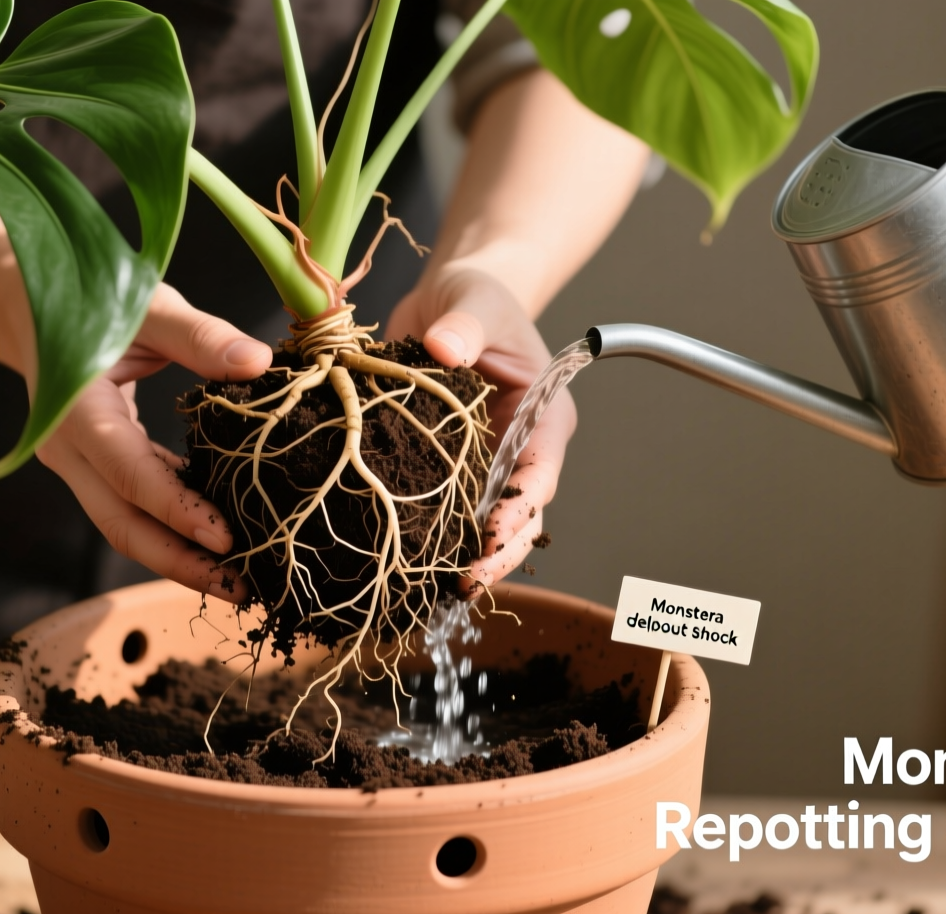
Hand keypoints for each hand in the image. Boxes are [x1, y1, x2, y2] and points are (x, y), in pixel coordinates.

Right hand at [35, 283, 270, 600]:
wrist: (25, 300)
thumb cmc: (88, 296)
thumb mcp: (146, 306)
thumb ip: (199, 335)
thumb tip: (259, 362)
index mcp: (78, 411)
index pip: (130, 475)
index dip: (178, 511)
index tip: (227, 538)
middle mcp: (68, 451)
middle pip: (122, 526)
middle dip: (181, 564)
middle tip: (243, 587)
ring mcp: (75, 466)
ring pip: (124, 527)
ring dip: (178, 557)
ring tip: (238, 579)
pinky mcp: (91, 468)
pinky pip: (130, 509)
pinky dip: (171, 528)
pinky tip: (215, 540)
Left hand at [387, 266, 576, 592]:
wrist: (448, 297)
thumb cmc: (477, 295)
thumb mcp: (475, 300)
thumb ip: (465, 325)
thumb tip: (444, 348)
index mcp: (543, 415)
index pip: (538, 476)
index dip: (517, 514)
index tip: (488, 542)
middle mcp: (519, 446)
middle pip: (518, 515)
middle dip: (496, 554)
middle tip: (462, 585)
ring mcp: (485, 460)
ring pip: (482, 520)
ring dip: (462, 553)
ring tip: (431, 586)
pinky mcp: (448, 463)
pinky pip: (444, 504)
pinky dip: (430, 532)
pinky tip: (402, 556)